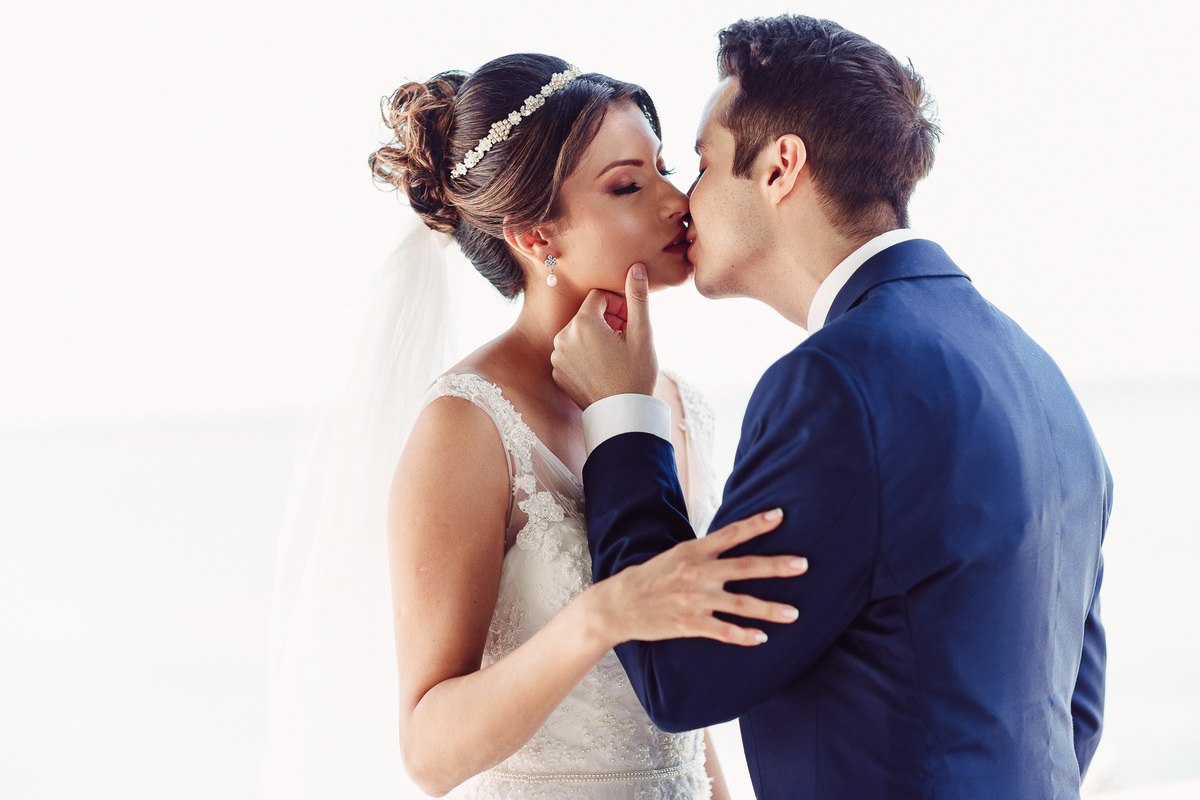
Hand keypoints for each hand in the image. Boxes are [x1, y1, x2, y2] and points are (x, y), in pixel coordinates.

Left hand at [551, 263, 657, 409]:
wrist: (623, 415)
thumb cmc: (636, 374)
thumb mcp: (642, 333)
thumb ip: (637, 297)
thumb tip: (635, 267)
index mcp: (582, 323)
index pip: (598, 297)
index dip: (618, 305)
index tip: (631, 322)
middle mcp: (562, 337)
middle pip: (587, 314)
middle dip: (608, 320)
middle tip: (627, 338)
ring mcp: (557, 357)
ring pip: (578, 333)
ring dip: (597, 337)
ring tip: (616, 354)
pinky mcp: (557, 374)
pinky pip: (571, 353)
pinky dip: (585, 355)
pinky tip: (603, 368)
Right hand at [584, 509, 808, 647]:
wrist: (617, 606)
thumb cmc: (647, 578)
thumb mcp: (674, 556)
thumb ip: (703, 553)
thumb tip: (731, 544)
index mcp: (692, 552)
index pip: (730, 534)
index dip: (756, 524)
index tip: (780, 515)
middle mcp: (697, 573)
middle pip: (745, 567)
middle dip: (777, 566)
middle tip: (803, 564)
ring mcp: (694, 600)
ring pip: (741, 604)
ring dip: (770, 609)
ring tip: (794, 613)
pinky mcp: (689, 624)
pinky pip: (723, 631)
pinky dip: (744, 635)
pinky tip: (762, 638)